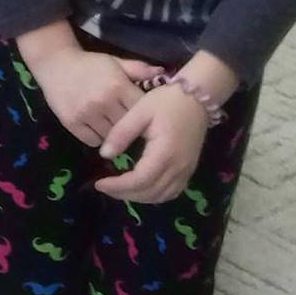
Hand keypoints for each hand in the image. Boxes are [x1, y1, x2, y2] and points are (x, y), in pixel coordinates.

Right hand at [26, 42, 158, 147]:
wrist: (54, 64)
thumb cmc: (89, 64)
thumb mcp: (114, 62)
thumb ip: (138, 69)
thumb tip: (162, 73)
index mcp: (117, 86)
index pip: (141, 110)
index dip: (145, 115)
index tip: (147, 118)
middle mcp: (103, 101)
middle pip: (127, 126)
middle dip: (130, 127)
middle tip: (131, 126)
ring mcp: (86, 114)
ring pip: (111, 137)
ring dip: (114, 135)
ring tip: (113, 127)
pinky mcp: (71, 123)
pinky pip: (93, 141)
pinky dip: (97, 138)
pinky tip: (97, 128)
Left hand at [96, 84, 209, 203]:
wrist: (197, 97)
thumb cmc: (166, 101)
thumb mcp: (139, 112)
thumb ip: (121, 133)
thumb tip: (104, 155)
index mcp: (165, 153)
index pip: (139, 180)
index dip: (118, 186)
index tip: (99, 183)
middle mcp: (179, 167)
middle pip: (150, 192)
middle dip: (125, 194)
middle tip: (104, 187)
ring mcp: (187, 170)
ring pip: (162, 196)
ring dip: (139, 197)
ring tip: (118, 189)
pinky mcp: (190, 169)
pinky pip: (172, 191)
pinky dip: (154, 195)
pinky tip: (140, 188)